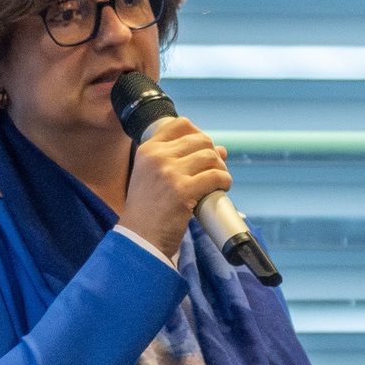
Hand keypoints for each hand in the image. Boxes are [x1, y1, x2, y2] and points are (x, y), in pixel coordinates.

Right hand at [119, 117, 230, 257]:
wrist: (139, 239)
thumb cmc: (148, 211)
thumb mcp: (152, 177)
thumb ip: (179, 161)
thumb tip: (221, 150)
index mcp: (148, 150)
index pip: (180, 125)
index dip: (198, 134)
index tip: (203, 149)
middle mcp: (158, 156)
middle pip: (200, 139)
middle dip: (213, 154)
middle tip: (214, 170)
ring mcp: (170, 172)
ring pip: (211, 156)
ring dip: (221, 168)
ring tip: (219, 181)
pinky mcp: (183, 190)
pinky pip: (216, 176)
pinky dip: (225, 182)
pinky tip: (222, 188)